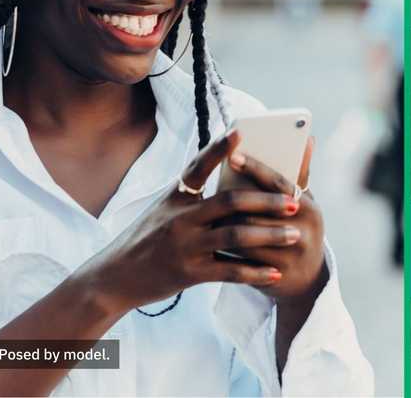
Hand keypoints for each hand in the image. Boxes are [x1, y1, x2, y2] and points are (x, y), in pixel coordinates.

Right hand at [82, 131, 307, 313]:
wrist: (114, 277)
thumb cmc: (147, 240)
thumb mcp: (164, 210)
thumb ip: (194, 198)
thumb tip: (235, 185)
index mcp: (176, 196)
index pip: (199, 166)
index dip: (219, 148)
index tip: (240, 131)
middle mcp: (181, 217)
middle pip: (231, 202)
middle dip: (267, 200)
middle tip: (295, 200)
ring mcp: (185, 246)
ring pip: (236, 236)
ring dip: (270, 235)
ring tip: (295, 235)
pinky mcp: (189, 273)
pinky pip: (229, 271)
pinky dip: (255, 272)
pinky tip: (275, 273)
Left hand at [224, 139, 326, 300]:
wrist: (306, 282)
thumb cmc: (297, 230)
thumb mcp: (303, 204)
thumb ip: (299, 174)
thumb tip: (308, 139)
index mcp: (309, 206)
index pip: (279, 182)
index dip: (255, 168)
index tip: (232, 155)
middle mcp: (305, 230)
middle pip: (258, 211)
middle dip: (232, 200)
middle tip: (208, 188)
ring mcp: (291, 255)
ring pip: (247, 236)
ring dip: (225, 225)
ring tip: (206, 215)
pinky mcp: (277, 276)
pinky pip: (243, 260)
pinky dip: (226, 250)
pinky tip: (211, 242)